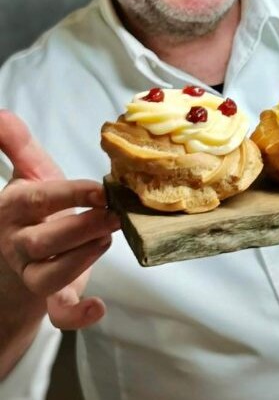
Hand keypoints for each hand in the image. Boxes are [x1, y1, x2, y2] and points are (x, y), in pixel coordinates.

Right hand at [0, 110, 116, 331]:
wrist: (18, 254)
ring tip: (108, 235)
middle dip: (83, 227)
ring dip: (84, 257)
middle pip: (44, 241)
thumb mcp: (28, 174)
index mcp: (13, 209)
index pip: (36, 200)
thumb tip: (0, 114)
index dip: (68, 194)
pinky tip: (98, 308)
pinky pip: (59, 313)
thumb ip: (17, 144)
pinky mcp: (51, 297)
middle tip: (115, 214)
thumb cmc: (34, 209)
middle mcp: (19, 243)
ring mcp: (33, 272)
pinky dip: (78, 315)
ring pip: (51, 274)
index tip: (100, 188)